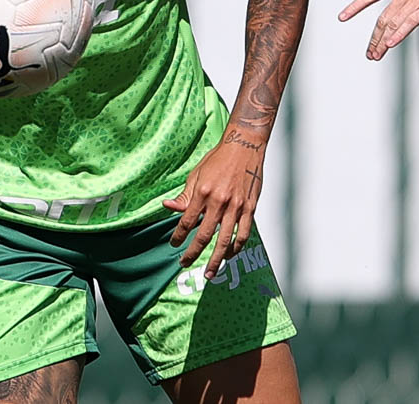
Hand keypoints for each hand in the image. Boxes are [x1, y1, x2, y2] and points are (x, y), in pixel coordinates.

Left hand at [164, 130, 266, 277]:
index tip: (174, 245)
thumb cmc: (219, 159)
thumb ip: (184, 195)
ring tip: (210, 273)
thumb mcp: (196, 174)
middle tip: (185, 264)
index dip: (178, 236)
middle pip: (204, 236)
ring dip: (216, 260)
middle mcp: (219, 202)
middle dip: (193, 254)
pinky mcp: (250, 208)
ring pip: (225, 240)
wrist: (244, 146)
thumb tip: (168, 207)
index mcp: (202, 193)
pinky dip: (236, 247)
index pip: (186, 222)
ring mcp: (236, 206)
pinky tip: (229, 255)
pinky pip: (243, 234)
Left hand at [339, 0, 418, 59]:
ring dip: (382, 42)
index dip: (355, 7)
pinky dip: (398, 34)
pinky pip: (409, 23)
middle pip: (382, 17)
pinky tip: (390, 45)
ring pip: (393, 23)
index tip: (342, 17)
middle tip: (369, 53)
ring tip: (376, 56)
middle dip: (373, 37)